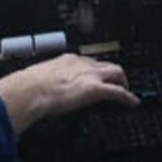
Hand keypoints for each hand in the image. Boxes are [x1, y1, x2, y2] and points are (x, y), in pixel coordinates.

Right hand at [0, 53, 138, 133]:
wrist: (30, 90)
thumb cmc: (29, 87)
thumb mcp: (39, 79)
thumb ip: (46, 82)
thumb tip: (40, 91)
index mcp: (67, 59)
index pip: (88, 61)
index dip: (95, 69)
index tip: (96, 74)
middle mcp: (82, 64)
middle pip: (106, 64)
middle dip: (114, 73)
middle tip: (117, 82)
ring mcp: (90, 75)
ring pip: (116, 73)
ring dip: (122, 82)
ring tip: (126, 91)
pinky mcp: (95, 89)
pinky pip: (118, 92)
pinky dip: (128, 97)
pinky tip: (133, 102)